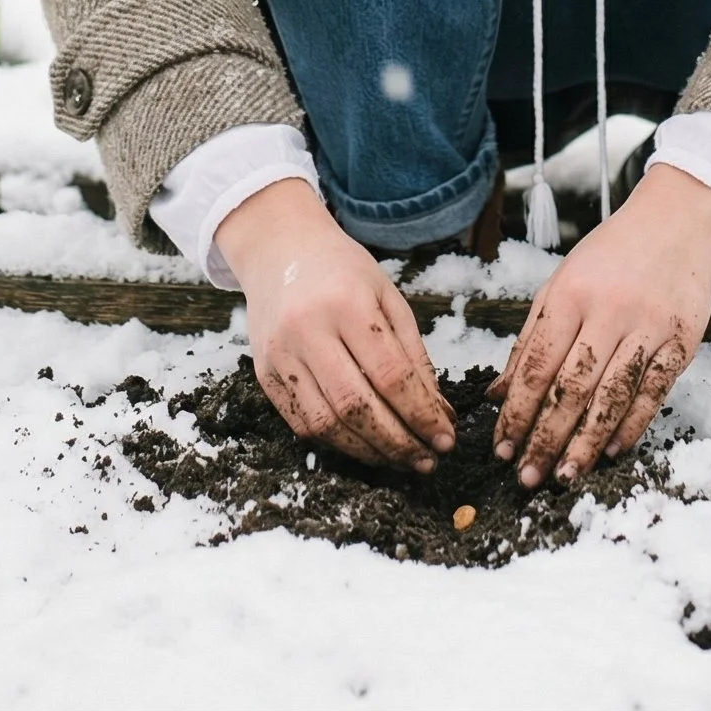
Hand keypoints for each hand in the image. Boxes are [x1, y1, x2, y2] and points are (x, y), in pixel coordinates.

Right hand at [216, 178, 455, 471]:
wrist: (279, 249)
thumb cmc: (342, 270)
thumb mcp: (387, 296)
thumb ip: (412, 353)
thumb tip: (436, 412)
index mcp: (347, 303)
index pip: (391, 375)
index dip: (421, 414)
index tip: (446, 439)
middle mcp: (308, 331)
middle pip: (357, 406)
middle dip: (398, 443)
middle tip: (427, 461)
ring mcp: (281, 355)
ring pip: (326, 424)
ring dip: (368, 452)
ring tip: (400, 459)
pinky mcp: (264, 375)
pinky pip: (301, 424)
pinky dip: (336, 442)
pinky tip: (363, 445)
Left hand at [489, 164, 710, 486]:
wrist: (677, 223)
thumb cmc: (610, 256)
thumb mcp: (561, 284)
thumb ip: (530, 339)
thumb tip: (498, 394)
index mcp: (572, 295)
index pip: (536, 365)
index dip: (517, 413)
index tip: (502, 449)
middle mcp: (609, 311)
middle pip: (572, 388)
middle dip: (546, 438)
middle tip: (527, 478)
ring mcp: (649, 328)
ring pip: (612, 396)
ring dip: (587, 443)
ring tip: (565, 475)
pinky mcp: (682, 341)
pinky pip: (654, 392)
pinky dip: (632, 425)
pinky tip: (612, 451)